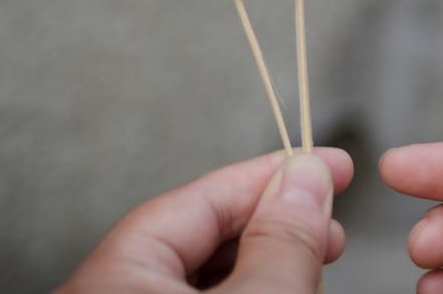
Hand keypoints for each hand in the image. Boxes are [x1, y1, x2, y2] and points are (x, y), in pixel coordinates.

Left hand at [57, 148, 352, 293]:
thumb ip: (280, 241)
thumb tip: (306, 177)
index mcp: (111, 279)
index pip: (198, 200)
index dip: (270, 176)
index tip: (328, 162)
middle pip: (200, 238)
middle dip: (274, 222)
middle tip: (331, 218)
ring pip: (206, 278)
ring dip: (268, 261)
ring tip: (319, 258)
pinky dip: (251, 291)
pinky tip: (289, 288)